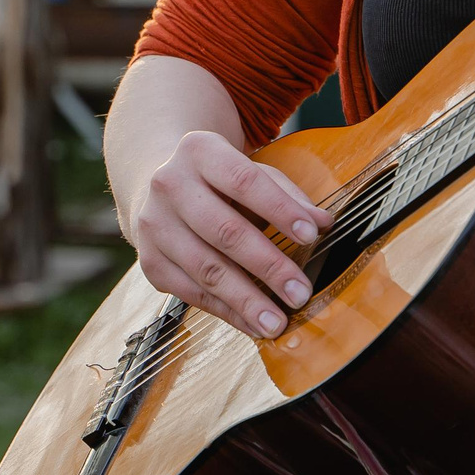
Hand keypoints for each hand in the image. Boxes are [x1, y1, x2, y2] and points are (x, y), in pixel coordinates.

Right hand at [127, 130, 323, 337]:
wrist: (159, 187)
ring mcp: (155, 226)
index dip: (279, 209)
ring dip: (246, 300)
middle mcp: (169, 185)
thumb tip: (323, 223)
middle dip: (268, 266)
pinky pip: (192, 293)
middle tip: (300, 293)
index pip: (245, 181)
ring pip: (206, 269)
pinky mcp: (150, 262)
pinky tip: (253, 323)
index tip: (312, 235)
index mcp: (200, 151)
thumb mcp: (252, 173)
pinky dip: (227, 312)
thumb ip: (288, 195)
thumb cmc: (220, 182)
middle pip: (225, 231)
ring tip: (278, 322)